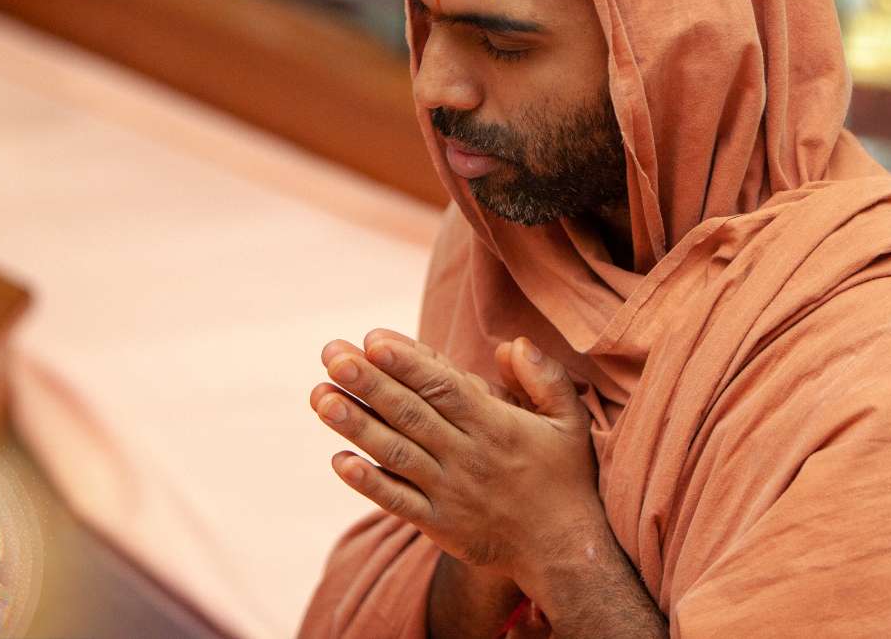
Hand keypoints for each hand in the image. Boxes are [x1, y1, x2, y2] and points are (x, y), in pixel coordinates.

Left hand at [310, 329, 603, 594]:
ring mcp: (450, 491)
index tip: (372, 339)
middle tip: (331, 354)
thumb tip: (512, 344)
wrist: (563, 550)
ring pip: (396, 452)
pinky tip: (338, 460)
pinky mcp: (438, 523)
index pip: (443, 387)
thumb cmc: (564, 478)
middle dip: (368, 382)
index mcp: (495, 425)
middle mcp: (467, 455)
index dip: (407, 363)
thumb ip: (544, 379)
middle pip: (410, 413)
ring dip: (356, 424)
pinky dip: (367, 482)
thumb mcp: (569, 421)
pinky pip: (397, 501)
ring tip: (320, 396)